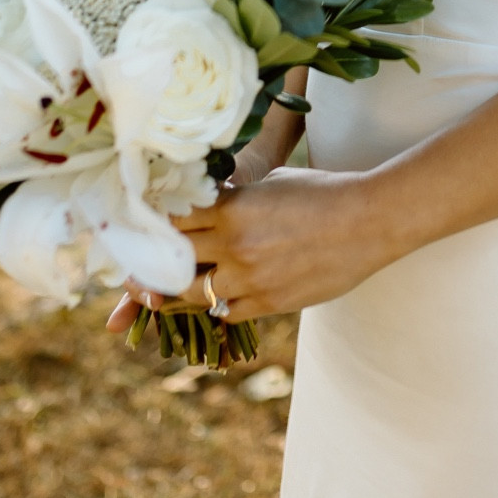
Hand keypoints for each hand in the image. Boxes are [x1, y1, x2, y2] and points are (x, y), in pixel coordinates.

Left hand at [105, 166, 395, 331]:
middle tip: (130, 269)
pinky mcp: (269, 303)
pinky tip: (207, 302)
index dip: (151, 226)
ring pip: (191, 293)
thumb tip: (205, 203)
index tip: (136, 228)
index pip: (171, 219)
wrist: (367, 222)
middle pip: (171, 259)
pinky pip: (225, 313)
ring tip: (155, 292)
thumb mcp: (271, 183)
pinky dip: (214, 307)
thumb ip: (234, 197)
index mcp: (231, 207)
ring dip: (173, 292)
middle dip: (149, 264)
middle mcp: (233, 244)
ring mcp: (250, 278)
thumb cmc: (321, 192)